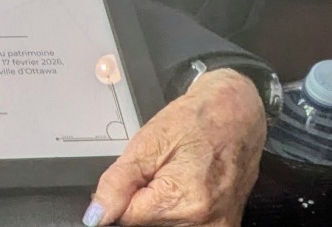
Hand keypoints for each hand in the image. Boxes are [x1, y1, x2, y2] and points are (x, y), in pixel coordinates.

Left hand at [83, 69, 264, 225]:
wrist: (236, 116)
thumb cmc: (195, 122)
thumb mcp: (148, 142)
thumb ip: (118, 182)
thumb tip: (96, 215)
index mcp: (183, 201)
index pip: (127, 218)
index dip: (122, 196)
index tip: (132, 176)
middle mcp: (204, 224)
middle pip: (147, 224)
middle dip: (142, 201)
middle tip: (156, 172)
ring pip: (164, 226)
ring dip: (159, 207)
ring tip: (172, 177)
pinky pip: (184, 226)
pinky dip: (175, 210)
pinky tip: (182, 188)